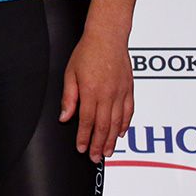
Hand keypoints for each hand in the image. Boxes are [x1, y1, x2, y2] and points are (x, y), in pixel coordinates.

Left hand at [60, 29, 134, 162]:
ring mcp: (121, 93)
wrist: (108, 37)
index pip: (87, 121)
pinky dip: (125, 125)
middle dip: (99, 145)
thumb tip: (65, 117)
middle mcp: (108, 95)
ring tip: (108, 152)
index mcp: (91, 92)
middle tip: (95, 158)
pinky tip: (121, 134)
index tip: (81, 149)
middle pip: (104, 127)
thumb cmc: (87, 53)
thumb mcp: (70, 73)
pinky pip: (129, 112)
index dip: (84, 138)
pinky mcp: (129, 90)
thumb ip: (69, 97)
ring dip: (112, 140)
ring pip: (117, 123)